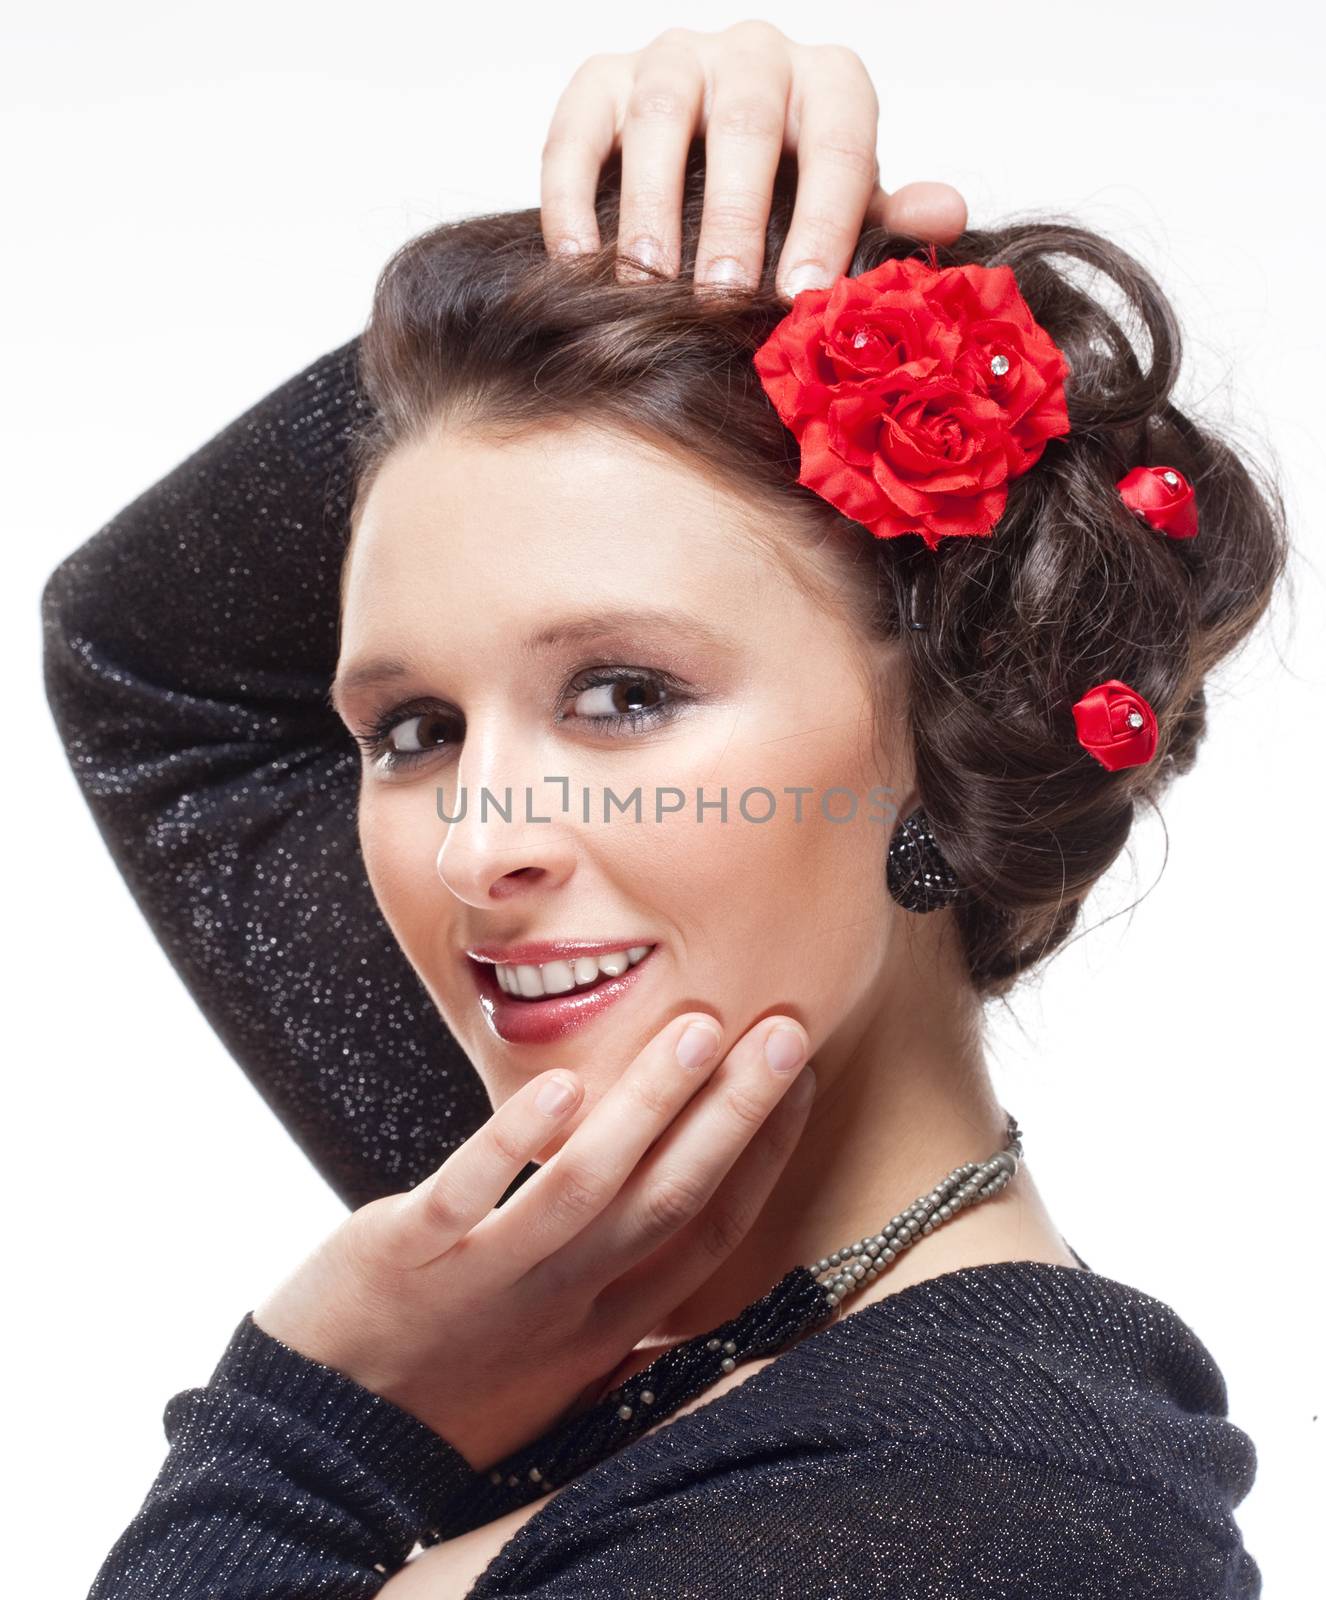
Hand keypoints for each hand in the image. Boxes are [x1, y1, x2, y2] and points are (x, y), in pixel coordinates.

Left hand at [251, 1010, 815, 1471]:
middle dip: (732, 1115)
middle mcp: (562, 1302)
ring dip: (646, 1107)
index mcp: (605, 1326)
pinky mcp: (408, 1253)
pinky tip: (558, 1086)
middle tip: (780, 1033)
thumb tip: (685, 1259)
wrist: (320, 1437)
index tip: (798, 1078)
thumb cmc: (448, 1387)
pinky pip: (469, 1195)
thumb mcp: (556, 1367)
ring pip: (585, 1187)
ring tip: (694, 1031)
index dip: (762, 1156)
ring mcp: (488, 1278)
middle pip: (668, 1201)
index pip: (707, 1232)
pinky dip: (514, 1144)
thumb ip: (621, 1310)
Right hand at [539, 20, 967, 298]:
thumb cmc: (790, 206)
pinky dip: (573, 193)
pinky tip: (579, 257)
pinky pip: (578, 126)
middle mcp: (754, 56)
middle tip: (723, 294)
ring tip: (647, 280)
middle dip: (734, 216)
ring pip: (660, 116)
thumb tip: (945, 214)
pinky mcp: (602, 82)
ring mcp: (674, 60)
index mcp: (829, 86)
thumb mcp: (845, 217)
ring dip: (651, 204)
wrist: (710, 177)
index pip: (840, 144)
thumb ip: (886, 220)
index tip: (805, 297)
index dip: (826, 223)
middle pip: (746, 123)